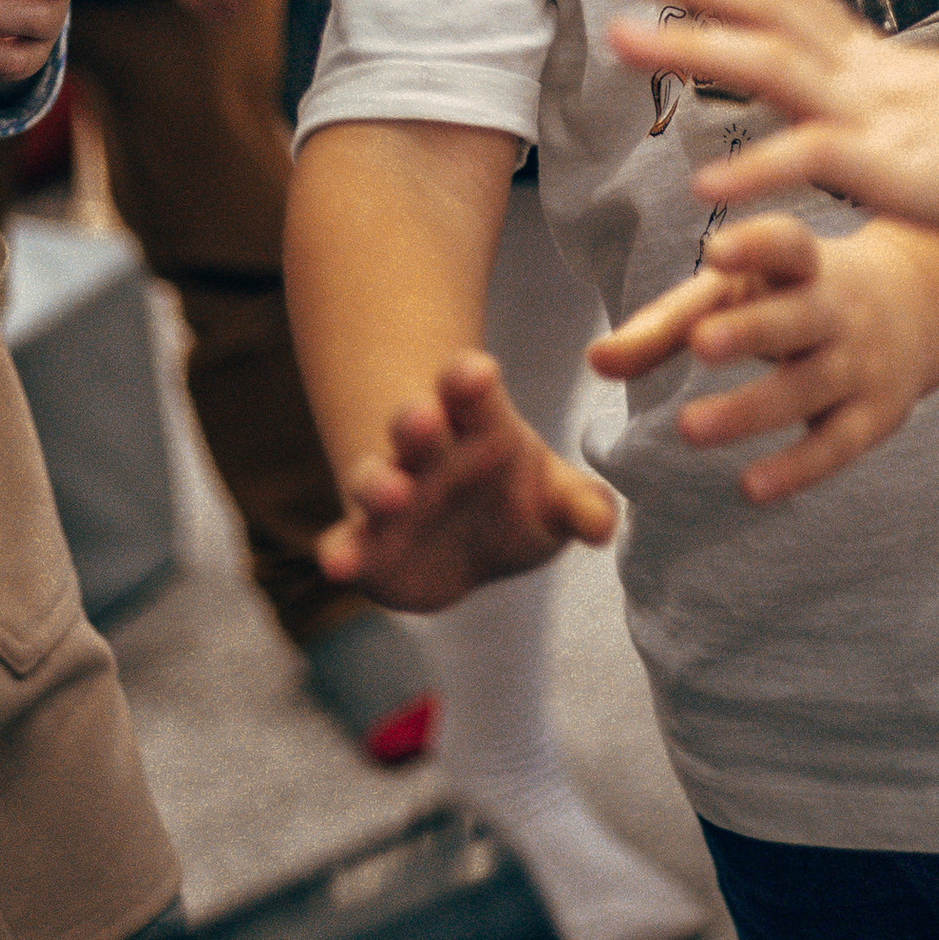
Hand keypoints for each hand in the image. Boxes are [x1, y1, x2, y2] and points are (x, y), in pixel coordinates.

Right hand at [316, 350, 616, 609]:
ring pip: (374, 478)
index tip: (477, 374)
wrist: (465, 542)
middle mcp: (427, 451)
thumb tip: (602, 527)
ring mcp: (392, 494)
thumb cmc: (516, 502)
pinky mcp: (368, 541)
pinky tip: (336, 565)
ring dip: (378, 483)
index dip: (471, 379)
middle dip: (417, 420)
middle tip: (424, 419)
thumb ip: (580, 505)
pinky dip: (339, 550)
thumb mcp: (557, 500)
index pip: (471, 389)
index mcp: (478, 423)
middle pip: (415, 423)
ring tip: (392, 493)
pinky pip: (347, 540)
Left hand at [592, 208, 938, 500]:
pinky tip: (749, 488)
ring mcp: (860, 363)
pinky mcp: (876, 415)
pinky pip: (837, 445)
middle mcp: (838, 309)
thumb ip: (666, 325)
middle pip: (798, 318)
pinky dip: (797, 468)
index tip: (719, 252)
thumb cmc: (795, 295)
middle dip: (753, 329)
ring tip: (687, 428)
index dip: (757, 246)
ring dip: (750, 408)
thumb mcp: (739, 294)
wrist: (919, 306)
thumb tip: (595, 361)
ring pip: (808, 386)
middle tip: (701, 342)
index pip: (788, 246)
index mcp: (803, 264)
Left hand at [604, 0, 938, 246]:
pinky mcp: (894, 168)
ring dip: (690, 46)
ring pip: (769, 63)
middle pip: (760, 3)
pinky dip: (758, 169)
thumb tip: (857, 99)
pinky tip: (704, 184)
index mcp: (873, 60)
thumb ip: (888, 104)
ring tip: (619, 38)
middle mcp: (865, 71)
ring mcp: (877, 113)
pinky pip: (814, 163)